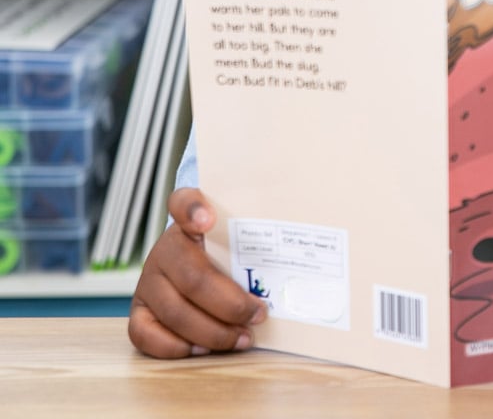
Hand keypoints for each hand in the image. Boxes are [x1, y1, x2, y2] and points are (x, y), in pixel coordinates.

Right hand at [128, 188, 266, 357]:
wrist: (196, 266)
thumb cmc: (228, 253)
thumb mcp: (241, 236)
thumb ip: (257, 237)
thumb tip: (296, 251)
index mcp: (190, 221)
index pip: (184, 201)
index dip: (193, 210)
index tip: (209, 221)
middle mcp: (164, 247)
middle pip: (194, 278)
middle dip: (230, 304)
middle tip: (258, 315)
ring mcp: (148, 280)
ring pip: (175, 312)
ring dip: (213, 332)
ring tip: (242, 338)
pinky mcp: (139, 311)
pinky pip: (146, 335)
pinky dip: (178, 347)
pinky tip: (205, 348)